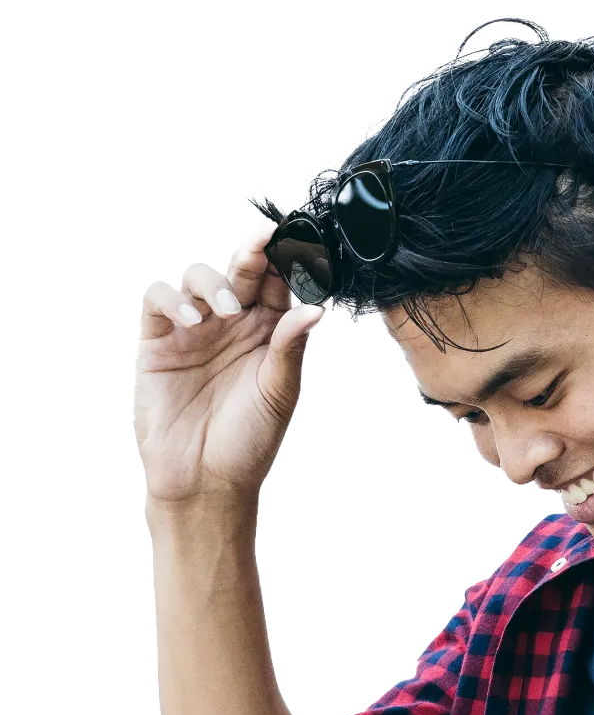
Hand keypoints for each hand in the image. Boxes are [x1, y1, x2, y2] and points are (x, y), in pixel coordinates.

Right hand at [131, 217, 324, 508]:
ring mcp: (194, 330)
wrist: (205, 479)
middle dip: (253, 251)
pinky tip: (193, 320)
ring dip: (213, 281)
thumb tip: (315, 306)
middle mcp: (231, 325)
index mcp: (267, 333)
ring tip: (226, 311)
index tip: (302, 241)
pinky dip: (172, 299)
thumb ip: (290, 347)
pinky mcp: (158, 341)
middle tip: (266, 236)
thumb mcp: (278, 391)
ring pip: (197, 277)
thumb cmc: (248, 439)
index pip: (277, 286)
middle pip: (240, 272)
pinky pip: (157, 299)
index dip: (287, 263)